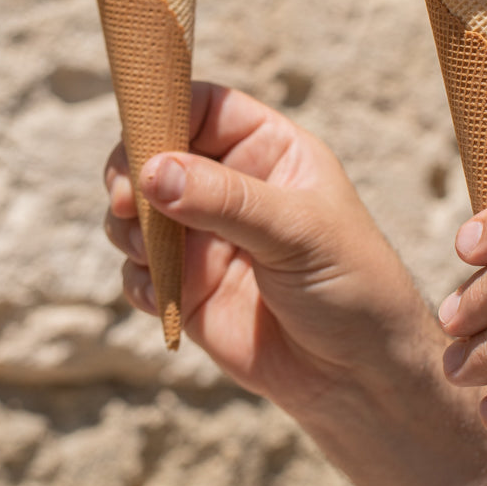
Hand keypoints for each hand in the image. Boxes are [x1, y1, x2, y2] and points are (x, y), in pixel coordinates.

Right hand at [105, 82, 423, 418]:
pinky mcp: (188, 288)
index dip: (163, 111)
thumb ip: (226, 200)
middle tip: (126, 200)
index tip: (139, 141)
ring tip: (151, 250)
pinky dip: (138, 279)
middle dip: (131, 173)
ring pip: (136, 211)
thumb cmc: (354, 287)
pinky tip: (165, 297)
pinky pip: (137, 271)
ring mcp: (205, 237)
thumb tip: (153, 171)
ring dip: (128, 227)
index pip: (202, 107)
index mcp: (269, 151)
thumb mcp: (299, 232)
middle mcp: (231, 187)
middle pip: (155, 153)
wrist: (360, 378)